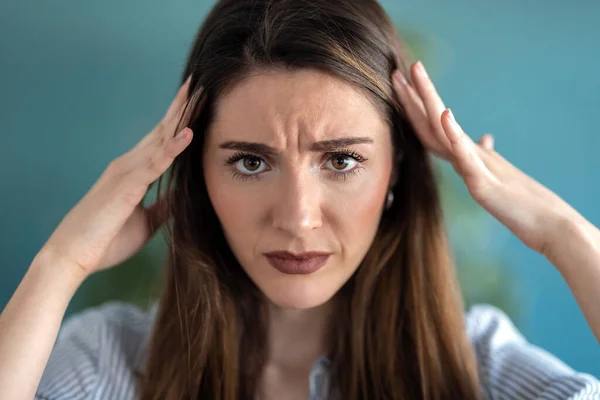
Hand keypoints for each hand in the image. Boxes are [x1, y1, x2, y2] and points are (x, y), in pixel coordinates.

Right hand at [37, 76, 202, 275]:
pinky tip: (187, 134)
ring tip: (199, 95)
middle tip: (201, 84)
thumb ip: (164, 205)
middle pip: (162, 130)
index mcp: (135, 172)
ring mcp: (126, 172)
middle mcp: (130, 164)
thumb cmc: (107, 238)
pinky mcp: (126, 186)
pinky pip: (153, 164)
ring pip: (159, 139)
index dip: (180, 121)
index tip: (198, 103)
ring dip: (180, 118)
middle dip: (182, 107)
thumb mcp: (147, 221)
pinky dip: (171, 148)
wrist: (74, 256)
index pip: (162, 140)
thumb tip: (182, 194)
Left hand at [392, 61, 576, 255]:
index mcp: (466, 155)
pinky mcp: (483, 183)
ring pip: (445, 129)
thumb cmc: (520, 203)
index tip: (399, 82)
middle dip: (414, 95)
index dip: (415, 107)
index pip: (433, 128)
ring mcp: (476, 166)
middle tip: (397, 69)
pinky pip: (465, 156)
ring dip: (429, 100)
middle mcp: (469, 154)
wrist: (548, 224)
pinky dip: (454, 134)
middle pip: (434, 121)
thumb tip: (484, 140)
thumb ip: (483, 159)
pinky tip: (445, 114)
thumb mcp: (494, 178)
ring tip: (416, 73)